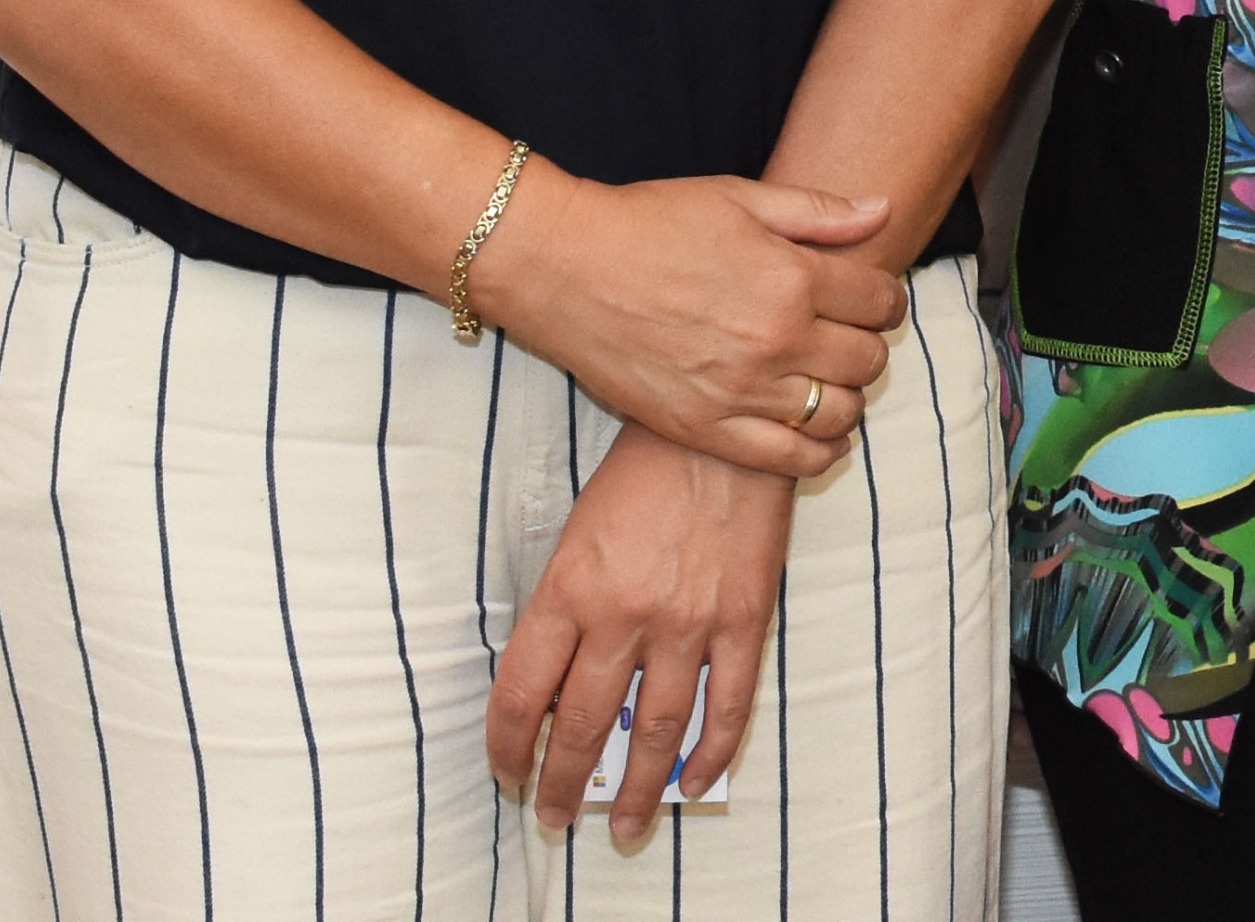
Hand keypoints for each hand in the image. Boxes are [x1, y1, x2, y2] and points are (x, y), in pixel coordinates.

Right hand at [464, 170, 901, 473]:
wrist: (563, 267)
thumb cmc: (649, 223)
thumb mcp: (739, 198)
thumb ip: (819, 212)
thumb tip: (883, 211)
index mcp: (791, 278)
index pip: (881, 302)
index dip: (886, 299)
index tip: (872, 299)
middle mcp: (775, 340)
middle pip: (867, 360)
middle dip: (868, 346)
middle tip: (848, 336)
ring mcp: (740, 391)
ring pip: (838, 413)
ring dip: (848, 398)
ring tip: (832, 381)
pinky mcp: (704, 428)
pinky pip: (789, 460)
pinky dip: (820, 452)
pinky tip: (821, 435)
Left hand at [488, 433, 794, 851]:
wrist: (724, 428)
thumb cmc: (643, 473)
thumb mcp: (579, 535)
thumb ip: (568, 610)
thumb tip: (564, 690)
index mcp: (569, 590)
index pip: (522, 696)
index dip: (508, 749)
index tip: (509, 774)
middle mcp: (624, 614)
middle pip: (582, 726)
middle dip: (563, 785)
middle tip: (557, 818)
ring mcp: (689, 621)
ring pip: (655, 731)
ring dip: (636, 790)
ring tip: (627, 827)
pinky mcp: (746, 617)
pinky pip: (729, 704)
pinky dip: (712, 752)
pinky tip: (695, 781)